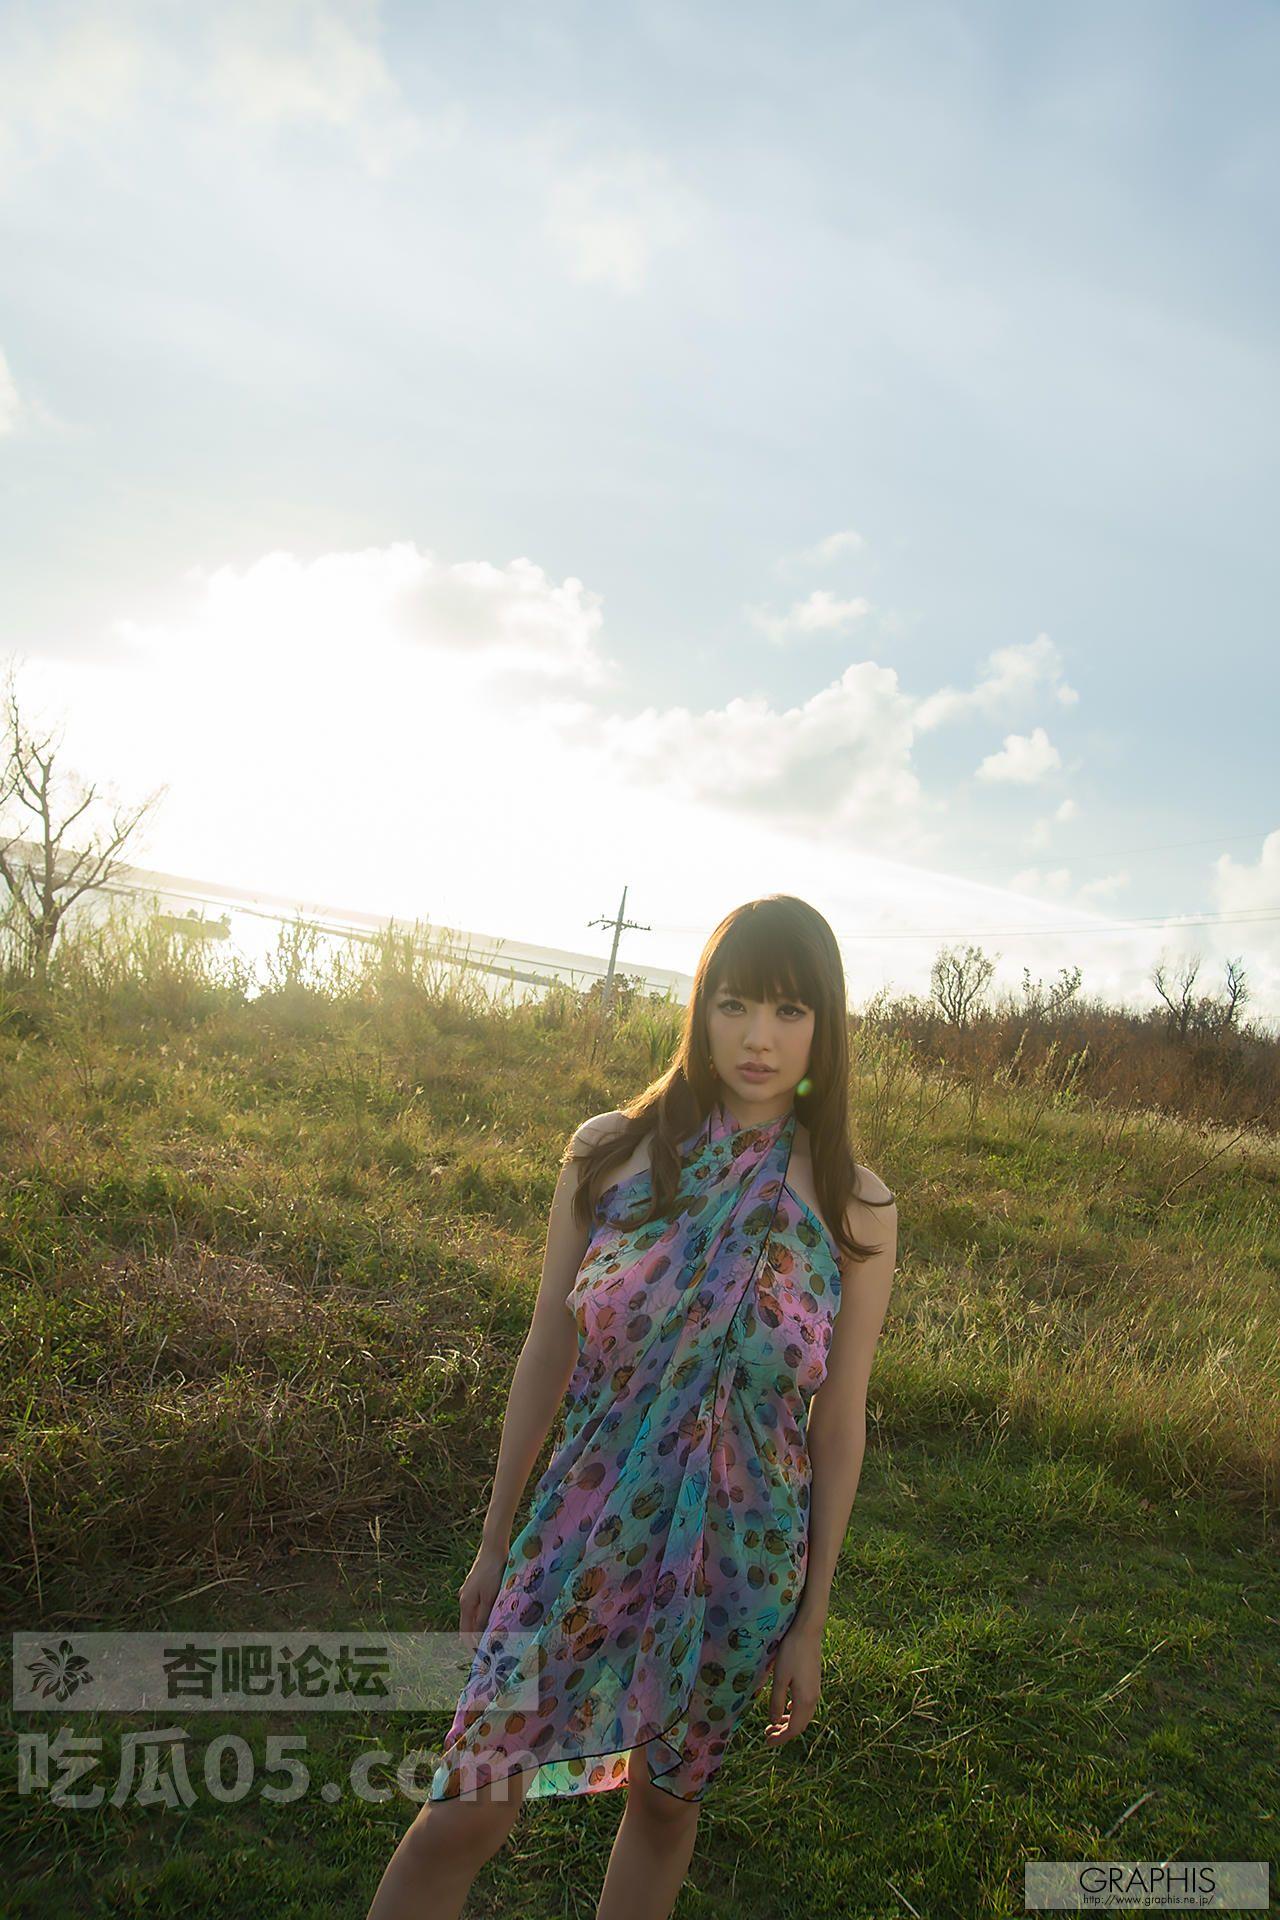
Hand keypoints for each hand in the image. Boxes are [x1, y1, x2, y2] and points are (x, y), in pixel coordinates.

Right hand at [457, 1539, 509, 1641]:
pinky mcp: (476, 1585)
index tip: (482, 1656)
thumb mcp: (490, 1597)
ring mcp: (469, 1591)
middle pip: (469, 1624)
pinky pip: (479, 1605)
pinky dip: (485, 1613)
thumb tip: (480, 1636)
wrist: (493, 1548)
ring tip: (496, 1634)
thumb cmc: (492, 1573)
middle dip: (477, 1636)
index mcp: (465, 1604)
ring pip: (475, 1614)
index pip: (465, 1632)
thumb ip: (484, 1617)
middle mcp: (464, 1599)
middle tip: (492, 1647)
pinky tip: (496, 1614)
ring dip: (482, 1625)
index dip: (472, 1644)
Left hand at [763, 1616, 822, 1744]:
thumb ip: (776, 1701)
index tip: (767, 1743)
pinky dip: (794, 1711)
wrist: (808, 1631)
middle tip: (767, 1734)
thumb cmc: (791, 1653)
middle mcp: (813, 1698)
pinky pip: (805, 1705)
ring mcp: (815, 1690)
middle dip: (784, 1732)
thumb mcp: (780, 1678)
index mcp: (805, 1700)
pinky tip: (786, 1707)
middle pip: (800, 1724)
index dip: (781, 1738)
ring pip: (803, 1715)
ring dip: (789, 1722)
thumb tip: (774, 1722)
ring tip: (773, 1723)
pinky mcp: (814, 1681)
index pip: (794, 1729)